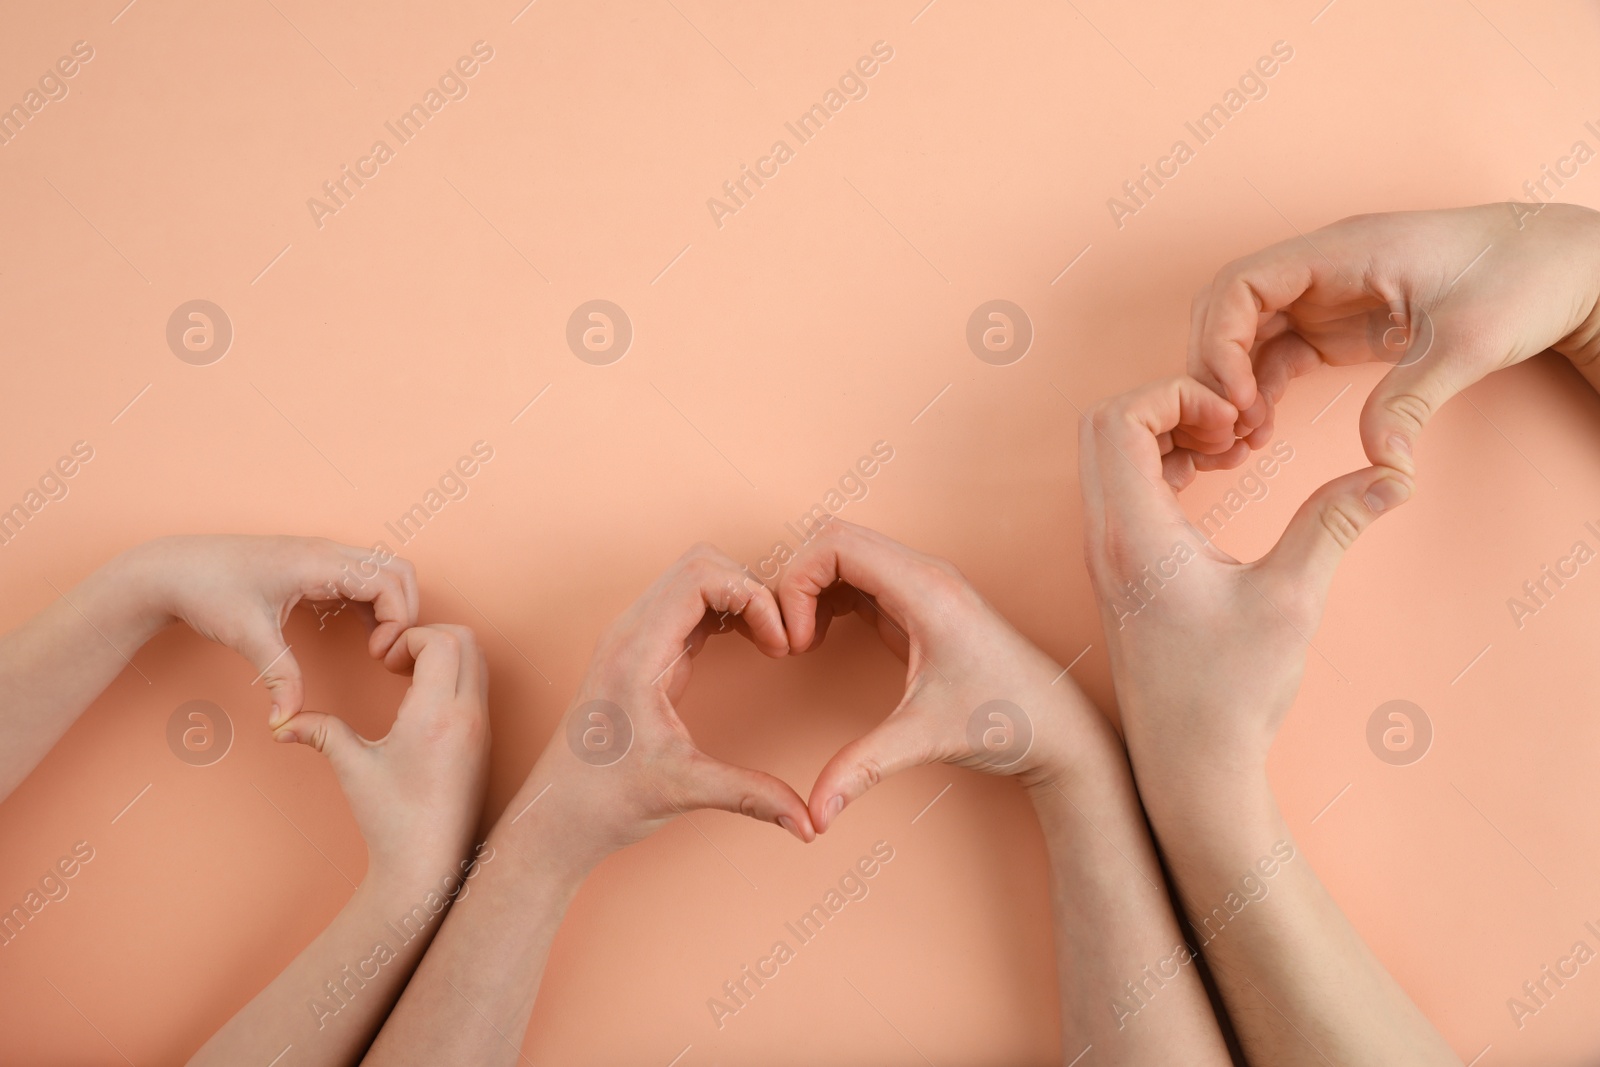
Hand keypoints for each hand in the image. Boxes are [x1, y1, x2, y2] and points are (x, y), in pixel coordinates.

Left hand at [118, 535, 418, 727]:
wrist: (171, 570)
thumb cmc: (206, 591)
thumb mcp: (247, 637)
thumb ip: (278, 677)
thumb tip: (286, 722)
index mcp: (317, 562)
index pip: (389, 581)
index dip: (398, 620)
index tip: (378, 655)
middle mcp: (326, 551)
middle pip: (398, 569)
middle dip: (405, 611)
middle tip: (385, 652)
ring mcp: (321, 554)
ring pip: (384, 570)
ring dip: (392, 606)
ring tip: (378, 646)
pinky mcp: (314, 564)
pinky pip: (363, 577)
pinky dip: (374, 604)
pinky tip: (361, 634)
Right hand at [273, 624, 489, 885]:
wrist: (428, 864)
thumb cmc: (392, 819)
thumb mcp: (352, 769)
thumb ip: (320, 732)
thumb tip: (282, 722)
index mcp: (436, 715)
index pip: (441, 640)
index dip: (409, 638)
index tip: (382, 663)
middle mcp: (468, 715)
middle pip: (467, 641)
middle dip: (429, 637)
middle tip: (395, 664)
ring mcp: (483, 728)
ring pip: (479, 662)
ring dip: (446, 656)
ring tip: (408, 681)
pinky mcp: (485, 741)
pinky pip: (480, 687)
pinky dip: (456, 677)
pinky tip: (422, 704)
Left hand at [521, 543, 815, 870]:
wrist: (558, 816)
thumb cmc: (605, 800)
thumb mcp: (684, 791)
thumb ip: (750, 796)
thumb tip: (809, 822)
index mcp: (637, 652)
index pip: (701, 576)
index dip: (754, 596)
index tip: (781, 644)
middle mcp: (631, 633)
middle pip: (701, 564)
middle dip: (752, 589)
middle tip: (781, 639)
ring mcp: (634, 638)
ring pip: (695, 578)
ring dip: (740, 598)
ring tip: (771, 641)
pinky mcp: (642, 651)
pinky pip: (689, 606)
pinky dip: (726, 613)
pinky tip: (750, 645)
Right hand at [776, 518, 1119, 832]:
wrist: (1057, 728)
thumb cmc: (1006, 722)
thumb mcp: (925, 740)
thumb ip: (863, 769)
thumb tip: (814, 815)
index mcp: (925, 590)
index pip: (835, 543)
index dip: (796, 582)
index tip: (795, 640)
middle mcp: (924, 575)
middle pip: (833, 538)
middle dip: (796, 583)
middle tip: (791, 642)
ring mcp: (921, 586)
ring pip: (843, 554)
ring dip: (810, 589)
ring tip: (803, 643)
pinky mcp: (916, 604)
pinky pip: (857, 578)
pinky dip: (827, 598)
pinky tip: (821, 639)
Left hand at [1078, 376, 1409, 785]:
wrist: (1188, 766)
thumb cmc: (1228, 695)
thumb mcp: (1292, 601)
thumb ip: (1333, 524)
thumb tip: (1392, 472)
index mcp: (1133, 535)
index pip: (1118, 419)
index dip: (1176, 396)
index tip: (1237, 423)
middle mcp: (1104, 537)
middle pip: (1104, 425)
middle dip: (1172, 405)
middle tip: (1237, 428)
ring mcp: (1105, 553)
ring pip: (1111, 455)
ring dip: (1169, 434)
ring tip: (1236, 451)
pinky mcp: (1118, 568)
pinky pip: (1123, 486)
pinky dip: (1164, 465)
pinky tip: (1220, 480)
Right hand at [1189, 202, 1599, 472]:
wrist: (1567, 268)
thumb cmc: (1522, 278)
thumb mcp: (1468, 343)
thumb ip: (1413, 400)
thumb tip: (1382, 465)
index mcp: (1342, 252)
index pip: (1242, 283)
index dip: (1220, 340)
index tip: (1232, 397)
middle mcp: (1322, 270)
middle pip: (1228, 310)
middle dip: (1212, 368)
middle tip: (1223, 428)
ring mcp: (1327, 297)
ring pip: (1246, 336)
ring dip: (1231, 385)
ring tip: (1239, 440)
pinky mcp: (1339, 325)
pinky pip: (1277, 354)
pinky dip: (1259, 391)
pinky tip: (1261, 431)